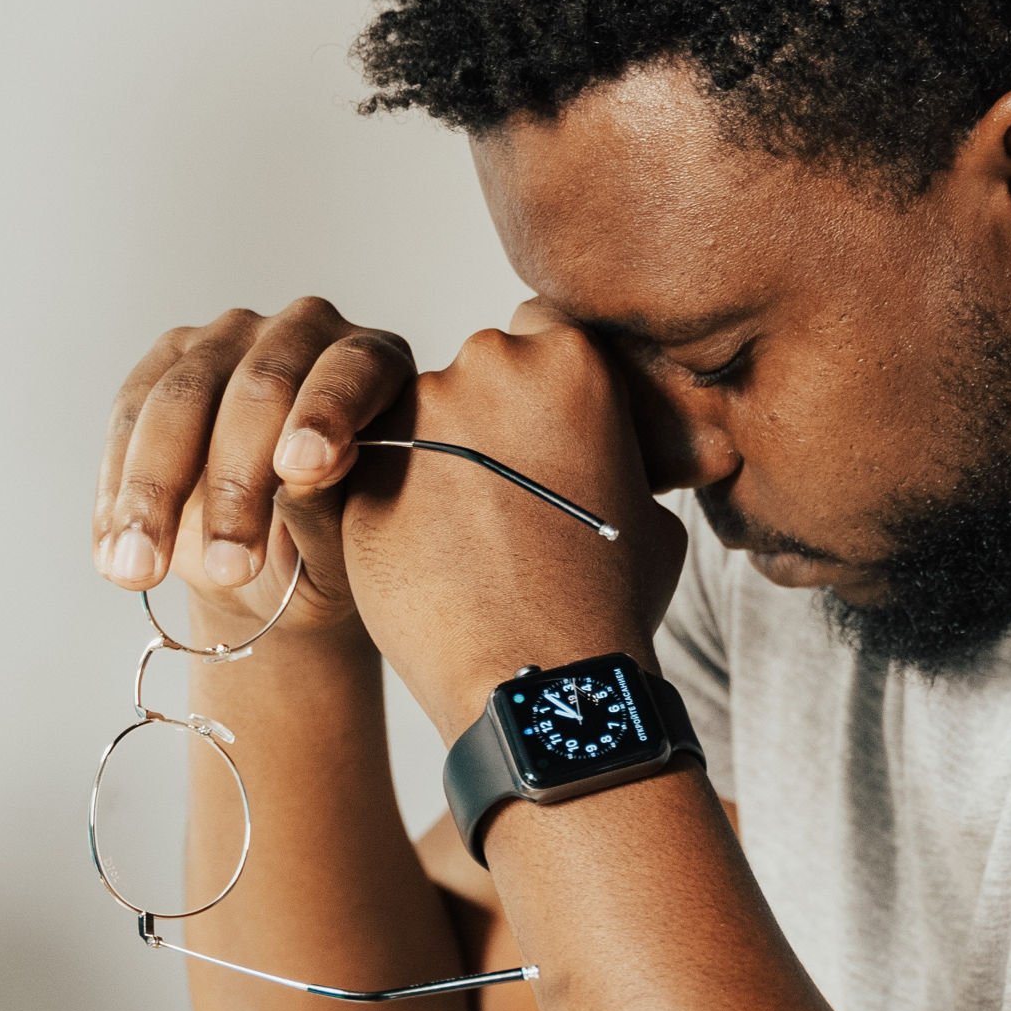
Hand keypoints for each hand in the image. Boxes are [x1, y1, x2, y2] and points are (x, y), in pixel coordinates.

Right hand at [95, 299, 416, 641]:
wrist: (272, 569)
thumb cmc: (331, 548)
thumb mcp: (345, 546)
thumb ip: (330, 505)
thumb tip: (306, 470)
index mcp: (374, 362)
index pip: (350, 371)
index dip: (322, 414)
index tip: (300, 470)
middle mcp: (301, 331)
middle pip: (257, 386)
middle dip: (235, 483)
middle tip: (231, 568)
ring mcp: (226, 341)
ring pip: (177, 401)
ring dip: (153, 494)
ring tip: (142, 573)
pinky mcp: (163, 365)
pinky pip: (127, 418)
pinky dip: (118, 495)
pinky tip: (114, 557)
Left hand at [340, 305, 687, 731]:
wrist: (537, 676)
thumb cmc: (608, 603)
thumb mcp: (650, 513)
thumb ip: (620, 459)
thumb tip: (618, 460)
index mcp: (571, 359)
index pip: (543, 334)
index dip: (542, 388)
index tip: (543, 428)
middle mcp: (489, 364)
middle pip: (479, 371)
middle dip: (487, 420)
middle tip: (506, 492)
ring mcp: (418, 414)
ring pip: (420, 420)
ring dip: (435, 462)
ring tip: (465, 537)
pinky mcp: (360, 468)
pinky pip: (373, 469)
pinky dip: (392, 503)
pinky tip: (425, 554)